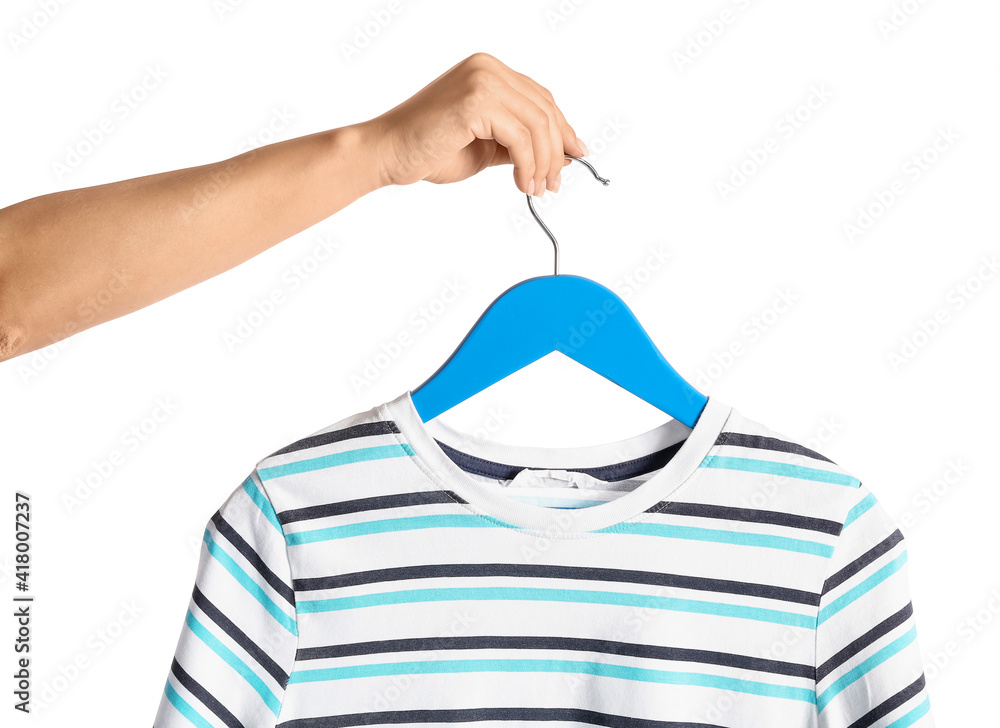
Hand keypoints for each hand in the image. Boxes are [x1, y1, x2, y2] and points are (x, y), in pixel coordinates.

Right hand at [358, 52, 588, 195]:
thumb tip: (559, 155)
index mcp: (488, 71)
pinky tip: (522, 184)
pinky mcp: (476, 101)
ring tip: (537, 189)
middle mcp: (487, 68)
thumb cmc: (427, 150)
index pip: (540, 98)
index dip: (561, 129)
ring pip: (537, 125)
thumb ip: (518, 144)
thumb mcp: (485, 146)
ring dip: (543, 163)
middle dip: (556, 151)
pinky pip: (520, 138)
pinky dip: (527, 165)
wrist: (387, 153)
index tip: (574, 156)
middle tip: (555, 183)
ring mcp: (482, 80)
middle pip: (544, 110)